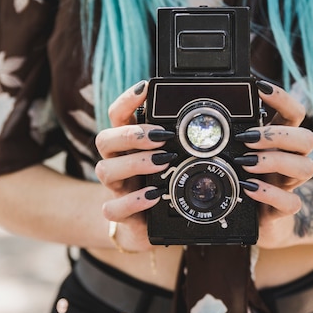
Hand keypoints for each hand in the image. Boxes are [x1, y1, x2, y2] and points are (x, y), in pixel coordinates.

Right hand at [95, 81, 175, 251]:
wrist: (144, 225)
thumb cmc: (159, 183)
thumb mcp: (171, 158)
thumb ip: (179, 141)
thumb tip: (208, 119)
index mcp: (127, 144)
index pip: (118, 115)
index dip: (127, 99)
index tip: (146, 87)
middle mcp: (116, 162)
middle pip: (105, 139)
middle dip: (132, 134)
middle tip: (160, 136)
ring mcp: (115, 188)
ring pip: (105, 170)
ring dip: (135, 163)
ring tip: (162, 162)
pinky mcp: (118, 213)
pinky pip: (113, 208)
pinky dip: (133, 201)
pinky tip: (152, 196)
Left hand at [236, 81, 312, 248]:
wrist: (261, 221)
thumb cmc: (247, 179)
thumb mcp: (238, 154)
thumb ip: (230, 136)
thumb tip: (203, 113)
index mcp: (281, 142)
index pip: (294, 113)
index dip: (283, 98)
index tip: (260, 87)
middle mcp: (292, 160)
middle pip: (308, 138)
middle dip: (278, 135)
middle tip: (247, 138)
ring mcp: (290, 185)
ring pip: (306, 167)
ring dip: (274, 161)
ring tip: (246, 163)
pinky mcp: (284, 210)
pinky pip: (291, 202)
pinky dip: (269, 194)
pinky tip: (249, 188)